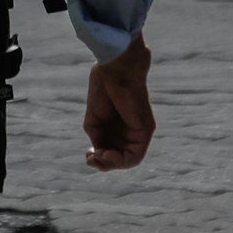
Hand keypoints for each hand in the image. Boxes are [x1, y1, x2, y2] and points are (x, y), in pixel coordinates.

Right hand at [84, 35, 154, 169]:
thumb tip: (98, 152)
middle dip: (104, 163)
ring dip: (111, 164)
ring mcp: (141, 131)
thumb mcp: (95, 119)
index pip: (114, 150)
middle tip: (90, 159)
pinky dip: (119, 160)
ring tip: (98, 157)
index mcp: (121, 127)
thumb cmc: (103, 87)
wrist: (114, 68)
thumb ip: (98, 137)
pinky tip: (105, 154)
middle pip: (121, 158)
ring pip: (130, 160)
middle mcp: (133, 131)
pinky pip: (135, 156)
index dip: (100, 157)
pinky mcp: (145, 130)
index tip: (88, 154)